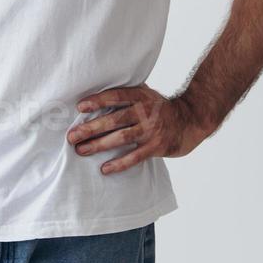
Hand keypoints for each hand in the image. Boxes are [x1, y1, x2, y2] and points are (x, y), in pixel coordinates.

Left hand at [68, 86, 216, 174]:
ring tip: (81, 150)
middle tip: (71, 136)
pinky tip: (104, 169)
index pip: (116, 96)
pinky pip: (134, 157)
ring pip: (120, 138)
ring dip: (99, 145)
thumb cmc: (161, 108)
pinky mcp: (156, 147)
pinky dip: (119, 164)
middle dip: (91, 128)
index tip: (79, 107)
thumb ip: (126, 94)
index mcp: (140, 96)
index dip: (98, 101)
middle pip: (114, 120)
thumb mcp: (146, 94)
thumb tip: (96, 93)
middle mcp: (145, 112)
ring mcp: (150, 130)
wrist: (191, 120)